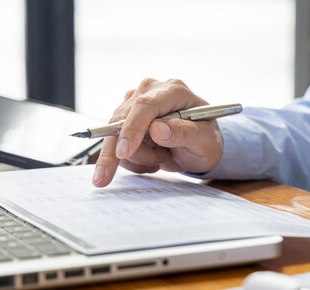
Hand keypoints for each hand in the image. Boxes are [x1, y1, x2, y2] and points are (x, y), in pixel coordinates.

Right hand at [92, 78, 223, 186]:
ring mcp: (135, 103)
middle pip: (121, 119)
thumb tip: (158, 129)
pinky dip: (132, 159)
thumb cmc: (205, 141)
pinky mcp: (126, 118)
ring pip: (116, 135)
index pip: (146, 106)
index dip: (132, 128)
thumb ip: (185, 134)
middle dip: (118, 151)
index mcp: (174, 91)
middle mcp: (151, 91)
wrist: (198, 146)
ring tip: (162, 157)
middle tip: (105, 178)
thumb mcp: (205, 142)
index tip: (124, 152)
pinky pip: (116, 144)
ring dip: (137, 157)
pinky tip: (152, 158)